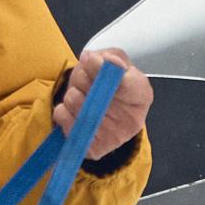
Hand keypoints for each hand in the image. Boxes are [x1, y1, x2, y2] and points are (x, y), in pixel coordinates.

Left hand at [54, 47, 152, 161]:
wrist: (112, 118)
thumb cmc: (116, 88)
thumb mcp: (119, 64)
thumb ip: (110, 57)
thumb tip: (91, 59)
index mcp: (141, 94)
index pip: (124, 83)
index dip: (101, 68)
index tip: (88, 58)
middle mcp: (130, 120)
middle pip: (93, 89)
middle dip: (82, 76)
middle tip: (86, 78)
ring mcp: (111, 137)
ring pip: (74, 100)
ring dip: (72, 91)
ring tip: (82, 94)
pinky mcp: (91, 148)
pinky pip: (62, 117)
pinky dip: (64, 110)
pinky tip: (75, 112)